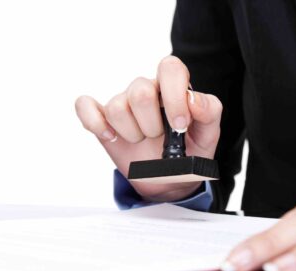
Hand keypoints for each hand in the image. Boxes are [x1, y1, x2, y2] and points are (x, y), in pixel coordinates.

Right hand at [75, 56, 221, 202]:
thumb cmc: (190, 151)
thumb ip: (209, 111)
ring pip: (116, 107)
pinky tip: (110, 136)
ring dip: (132, 133)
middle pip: (139, 90)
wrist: (171, 178)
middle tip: (159, 137)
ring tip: (142, 140)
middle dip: (151, 124)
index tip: (179, 126)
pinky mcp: (103, 119)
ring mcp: (123, 105)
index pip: (170, 68)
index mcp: (174, 89)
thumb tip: (192, 99)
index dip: (174, 95)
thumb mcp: (209, 134)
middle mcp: (147, 91)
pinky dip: (94, 122)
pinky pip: (85, 106)